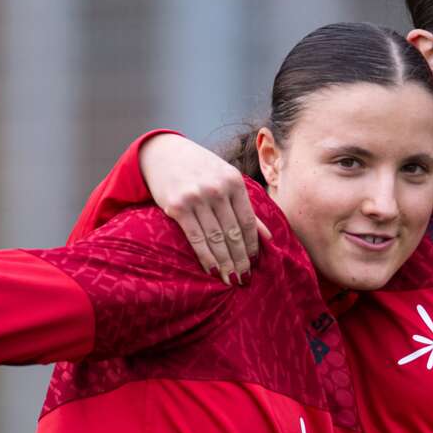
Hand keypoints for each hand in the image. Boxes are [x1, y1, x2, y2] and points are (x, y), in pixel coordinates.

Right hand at [138, 134, 269, 283]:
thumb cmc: (200, 169)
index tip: (255, 263)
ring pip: (216, 238)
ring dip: (225, 263)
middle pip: (233, 233)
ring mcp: (196, 198)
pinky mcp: (177, 207)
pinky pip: (195, 238)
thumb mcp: (226, 180)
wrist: (163, 152)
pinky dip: (205, 257)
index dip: (252, 245)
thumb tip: (269, 237)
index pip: (247, 221)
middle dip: (240, 259)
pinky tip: (212, 270)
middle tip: (244, 279)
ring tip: (231, 280)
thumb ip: (247, 208)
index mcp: (233, 182)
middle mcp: (217, 189)